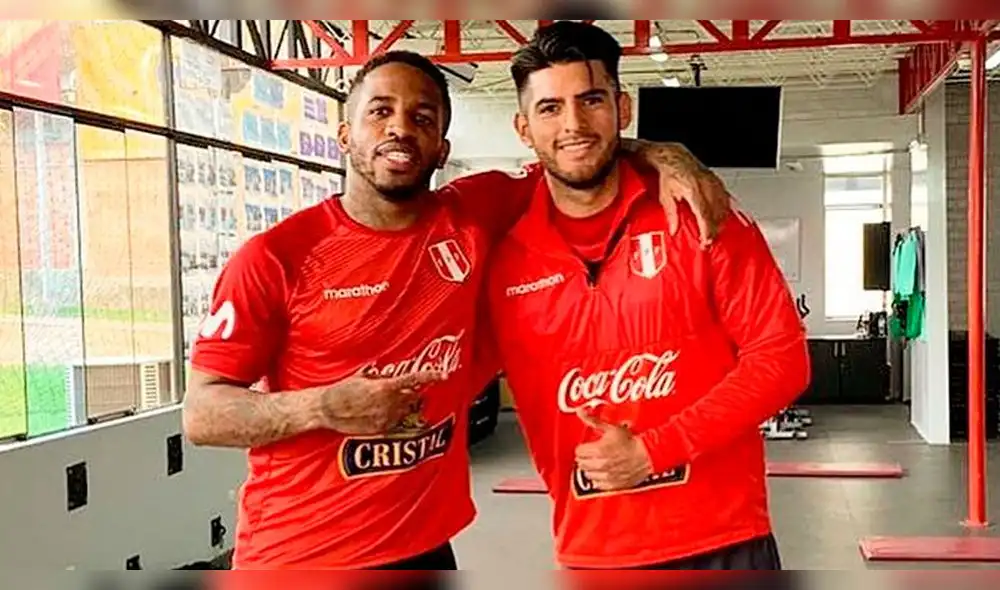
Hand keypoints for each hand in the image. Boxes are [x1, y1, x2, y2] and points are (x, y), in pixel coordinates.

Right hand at [315, 369, 444, 434]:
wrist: (327, 410)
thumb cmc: (341, 391)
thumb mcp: (360, 377)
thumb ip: (377, 375)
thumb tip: (384, 370)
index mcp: (385, 387)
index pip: (413, 380)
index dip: (430, 376)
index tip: (444, 374)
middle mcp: (388, 403)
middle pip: (412, 396)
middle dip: (410, 393)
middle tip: (400, 389)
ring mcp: (385, 418)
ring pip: (405, 410)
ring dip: (401, 405)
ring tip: (385, 401)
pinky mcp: (380, 429)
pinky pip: (394, 422)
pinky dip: (392, 416)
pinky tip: (378, 412)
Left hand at [574, 408, 653, 491]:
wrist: (647, 454)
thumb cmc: (631, 441)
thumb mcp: (611, 427)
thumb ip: (593, 421)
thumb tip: (581, 412)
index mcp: (598, 450)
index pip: (579, 452)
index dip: (582, 447)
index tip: (587, 446)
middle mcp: (601, 464)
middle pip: (581, 463)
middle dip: (585, 458)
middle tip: (591, 454)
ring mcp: (607, 476)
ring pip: (588, 474)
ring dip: (591, 468)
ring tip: (597, 462)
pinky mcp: (613, 485)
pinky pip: (598, 484)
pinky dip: (599, 479)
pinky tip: (604, 472)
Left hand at [622, 139, 739, 247]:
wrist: (675, 158)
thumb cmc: (670, 174)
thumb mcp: (665, 195)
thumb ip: (671, 214)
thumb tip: (673, 229)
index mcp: (693, 190)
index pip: (704, 214)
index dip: (706, 230)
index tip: (706, 240)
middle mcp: (705, 186)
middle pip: (716, 213)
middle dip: (714, 230)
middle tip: (708, 241)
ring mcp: (713, 183)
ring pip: (723, 206)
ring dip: (720, 222)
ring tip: (715, 233)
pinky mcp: (717, 181)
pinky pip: (725, 198)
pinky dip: (725, 210)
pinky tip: (722, 218)